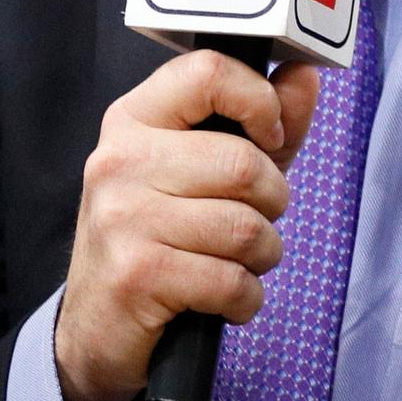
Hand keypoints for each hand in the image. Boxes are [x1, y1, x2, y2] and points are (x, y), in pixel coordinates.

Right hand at [54, 50, 318, 400]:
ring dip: (261, 258)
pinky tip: (221, 300)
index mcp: (134, 120)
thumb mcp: (206, 174)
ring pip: (246, 227)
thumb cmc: (159, 241)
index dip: (259, 101)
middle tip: (251, 223)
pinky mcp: (137, 275)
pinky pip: (232, 281)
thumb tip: (304, 75)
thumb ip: (260, 123)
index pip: (207, 72)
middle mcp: (120, 160)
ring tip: (235, 264)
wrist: (96, 328)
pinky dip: (244, 299)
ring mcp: (123, 218)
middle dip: (271, 203)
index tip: (269, 137)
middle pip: (243, 163)